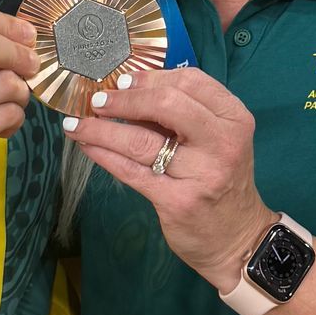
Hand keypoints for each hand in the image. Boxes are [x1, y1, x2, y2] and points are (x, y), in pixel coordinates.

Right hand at [0, 0, 37, 239]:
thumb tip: (15, 36)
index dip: (6, 22)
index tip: (23, 36)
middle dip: (19, 52)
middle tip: (29, 66)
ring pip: (3, 83)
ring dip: (21, 91)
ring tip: (12, 103)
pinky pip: (3, 116)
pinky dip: (15, 118)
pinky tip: (4, 126)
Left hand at [67, 65, 273, 295]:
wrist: (238, 238)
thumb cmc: (221, 180)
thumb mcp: (216, 140)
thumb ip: (182, 115)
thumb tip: (128, 92)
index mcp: (234, 119)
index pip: (190, 81)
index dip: (151, 77)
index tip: (123, 81)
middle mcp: (222, 143)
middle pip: (166, 104)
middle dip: (124, 100)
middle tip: (97, 102)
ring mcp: (201, 173)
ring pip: (141, 140)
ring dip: (101, 129)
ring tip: (77, 123)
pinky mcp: (177, 201)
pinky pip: (131, 171)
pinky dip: (104, 155)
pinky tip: (87, 146)